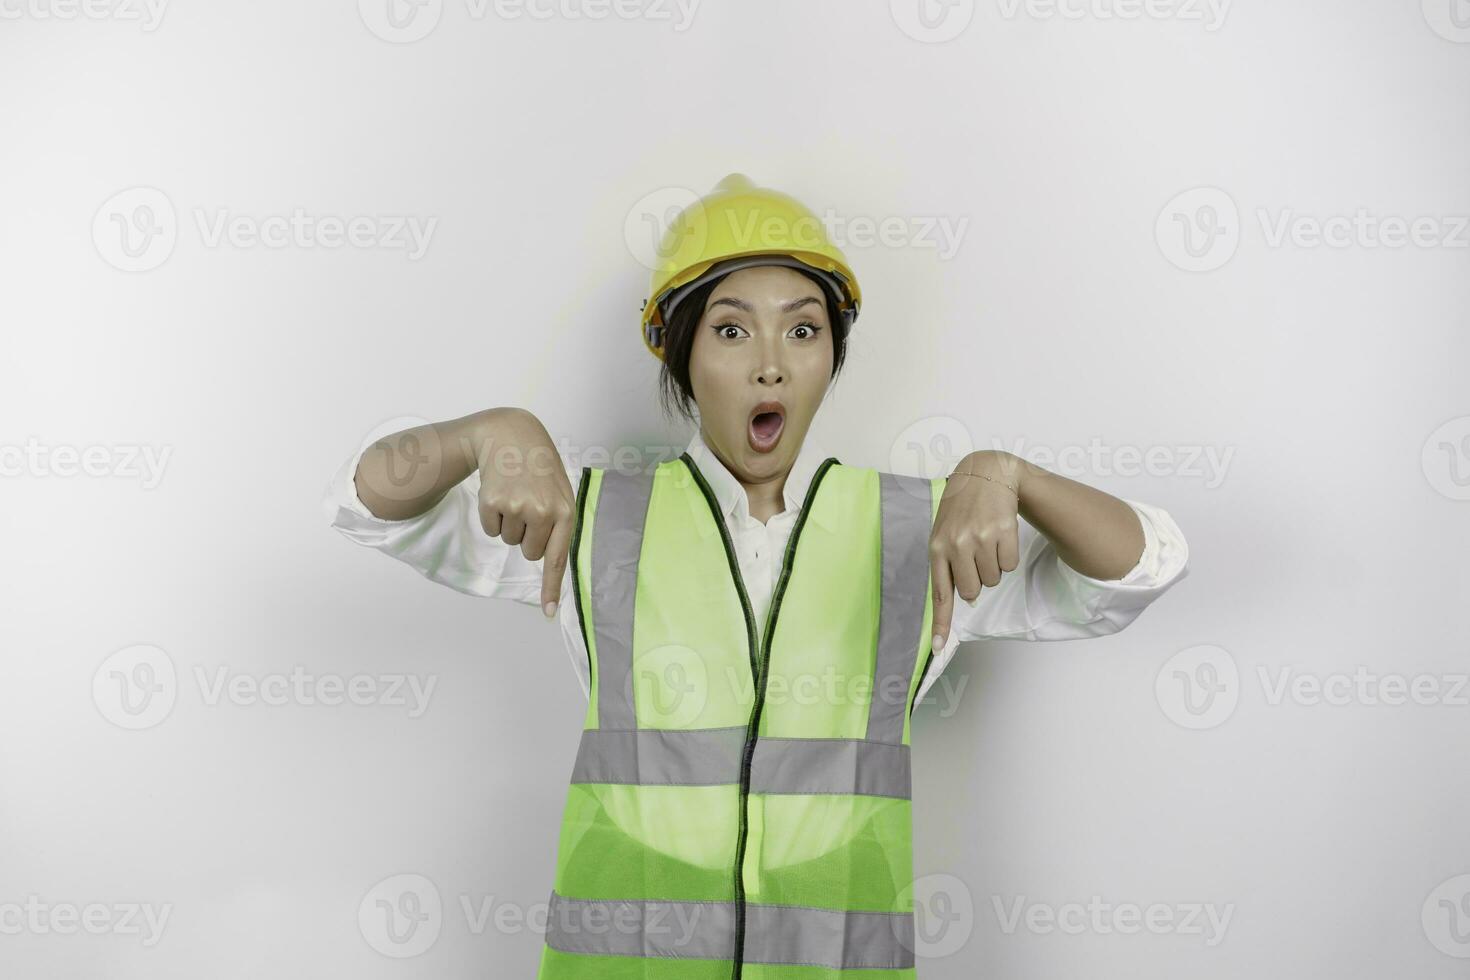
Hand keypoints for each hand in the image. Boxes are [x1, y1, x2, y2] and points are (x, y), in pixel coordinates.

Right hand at [472, 409, 576, 618]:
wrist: (511, 436)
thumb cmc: (540, 469)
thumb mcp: (560, 493)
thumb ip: (558, 525)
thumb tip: (547, 562)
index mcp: (564, 512)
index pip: (557, 558)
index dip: (552, 588)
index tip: (549, 613)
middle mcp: (542, 512)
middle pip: (528, 553)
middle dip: (526, 536)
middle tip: (528, 505)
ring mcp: (516, 507)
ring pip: (508, 541)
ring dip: (509, 523)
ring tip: (516, 494)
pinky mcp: (492, 503)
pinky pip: (490, 529)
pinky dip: (492, 516)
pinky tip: (500, 492)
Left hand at [928, 451, 1025, 651]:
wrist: (985, 473)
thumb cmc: (961, 508)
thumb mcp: (943, 532)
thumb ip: (948, 565)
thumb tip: (966, 599)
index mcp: (937, 548)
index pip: (939, 594)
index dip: (940, 624)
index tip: (938, 648)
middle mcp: (956, 545)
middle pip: (972, 592)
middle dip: (977, 581)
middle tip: (976, 556)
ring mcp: (980, 539)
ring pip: (993, 580)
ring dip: (993, 566)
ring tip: (986, 540)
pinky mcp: (1003, 533)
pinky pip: (1009, 565)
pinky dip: (1007, 555)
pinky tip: (1000, 534)